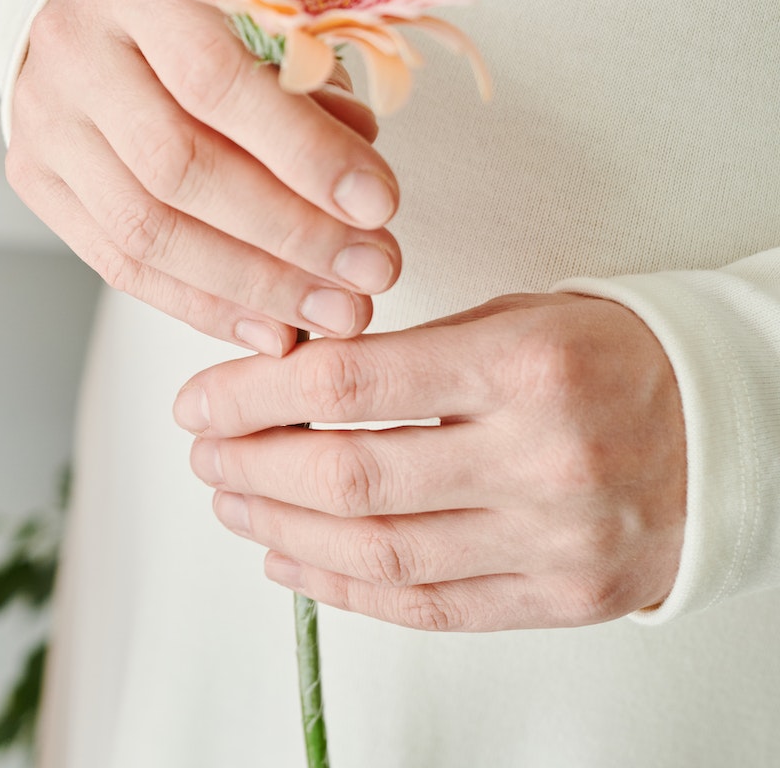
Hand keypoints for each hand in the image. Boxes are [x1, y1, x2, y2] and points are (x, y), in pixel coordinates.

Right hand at [8, 0, 402, 354]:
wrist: (95, 1)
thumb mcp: (266, 2)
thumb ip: (309, 80)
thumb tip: (358, 194)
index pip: (215, 82)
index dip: (301, 151)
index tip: (380, 204)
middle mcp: (72, 48)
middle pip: (176, 167)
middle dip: (288, 234)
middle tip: (372, 273)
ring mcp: (41, 116)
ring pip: (142, 228)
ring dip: (251, 285)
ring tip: (334, 311)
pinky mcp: (33, 174)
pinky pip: (117, 261)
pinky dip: (200, 304)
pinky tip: (270, 326)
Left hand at [175, 293, 686, 629]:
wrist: (726, 427)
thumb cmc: (601, 360)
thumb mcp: (508, 318)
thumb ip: (399, 356)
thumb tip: (271, 382)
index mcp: (523, 367)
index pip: (346, 386)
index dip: (251, 396)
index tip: (199, 401)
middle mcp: (543, 458)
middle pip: (350, 479)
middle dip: (251, 469)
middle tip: (205, 454)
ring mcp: (556, 539)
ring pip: (379, 554)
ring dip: (281, 533)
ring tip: (234, 504)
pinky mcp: (566, 598)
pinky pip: (429, 607)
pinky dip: (342, 589)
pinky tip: (291, 561)